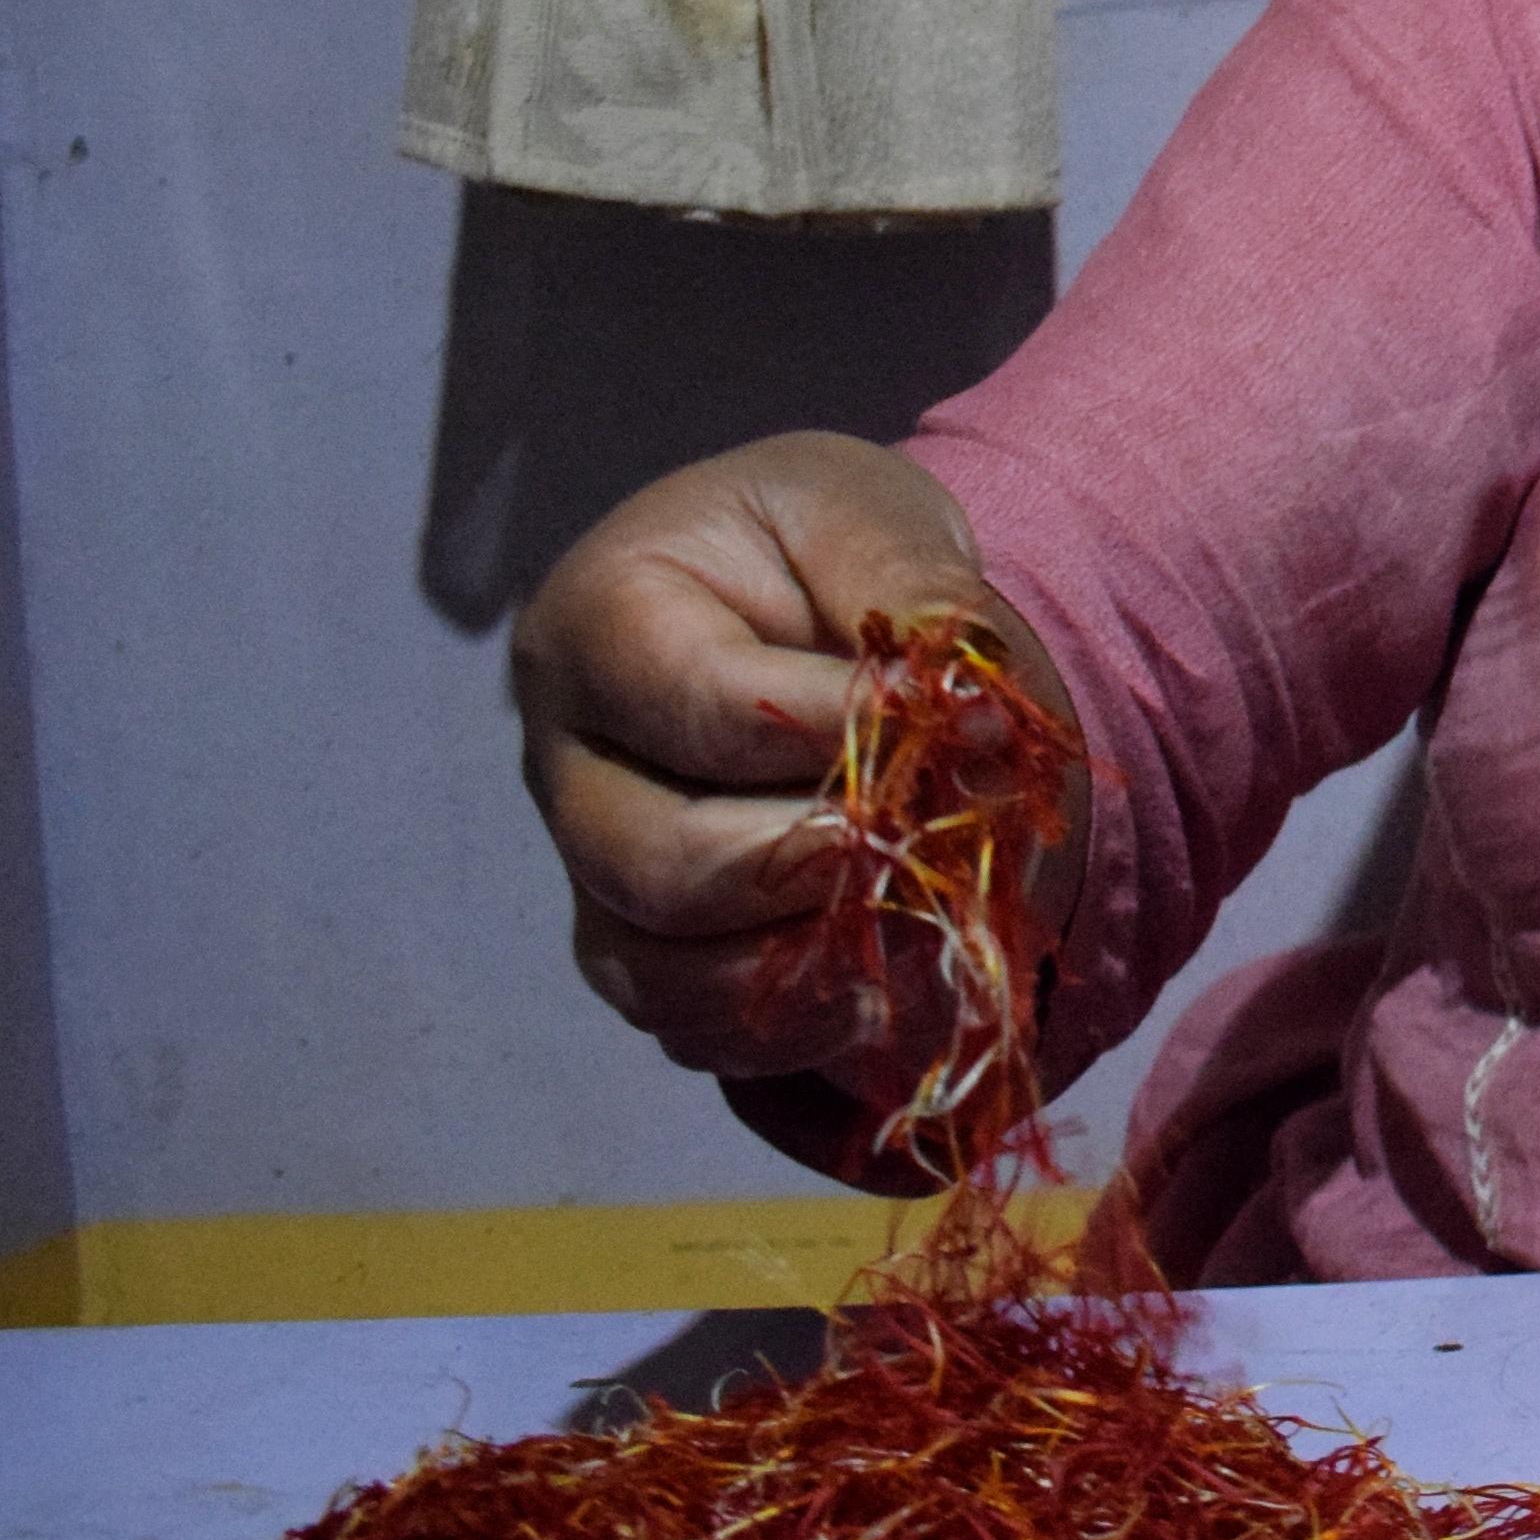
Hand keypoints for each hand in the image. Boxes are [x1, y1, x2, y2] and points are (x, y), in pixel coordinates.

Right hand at [510, 432, 1076, 1087]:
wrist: (802, 602)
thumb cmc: (820, 544)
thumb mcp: (868, 511)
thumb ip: (906, 583)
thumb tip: (955, 686)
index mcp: (597, 623)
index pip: (705, 708)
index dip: (843, 730)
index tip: (971, 722)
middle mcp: (569, 759)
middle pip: (659, 864)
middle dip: (815, 861)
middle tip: (926, 833)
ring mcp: (592, 864)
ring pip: (659, 970)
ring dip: (803, 963)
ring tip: (913, 916)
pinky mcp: (639, 942)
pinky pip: (689, 1027)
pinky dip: (787, 1027)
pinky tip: (876, 984)